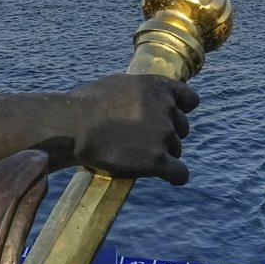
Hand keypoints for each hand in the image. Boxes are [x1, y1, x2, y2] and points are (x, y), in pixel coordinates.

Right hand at [71, 74, 196, 183]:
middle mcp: (165, 108)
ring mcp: (163, 134)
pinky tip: (170, 178)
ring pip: (177, 149)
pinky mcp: (157, 160)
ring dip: (165, 154)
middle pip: (182, 127)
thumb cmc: (85, 105)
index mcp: (157, 87)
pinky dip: (176, 176)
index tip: (172, 118)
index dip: (181, 110)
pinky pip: (180, 173)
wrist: (75, 127)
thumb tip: (140, 98)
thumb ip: (138, 91)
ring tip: (142, 158)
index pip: (190, 99)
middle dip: (168, 134)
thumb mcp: (117, 85)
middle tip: (147, 142)